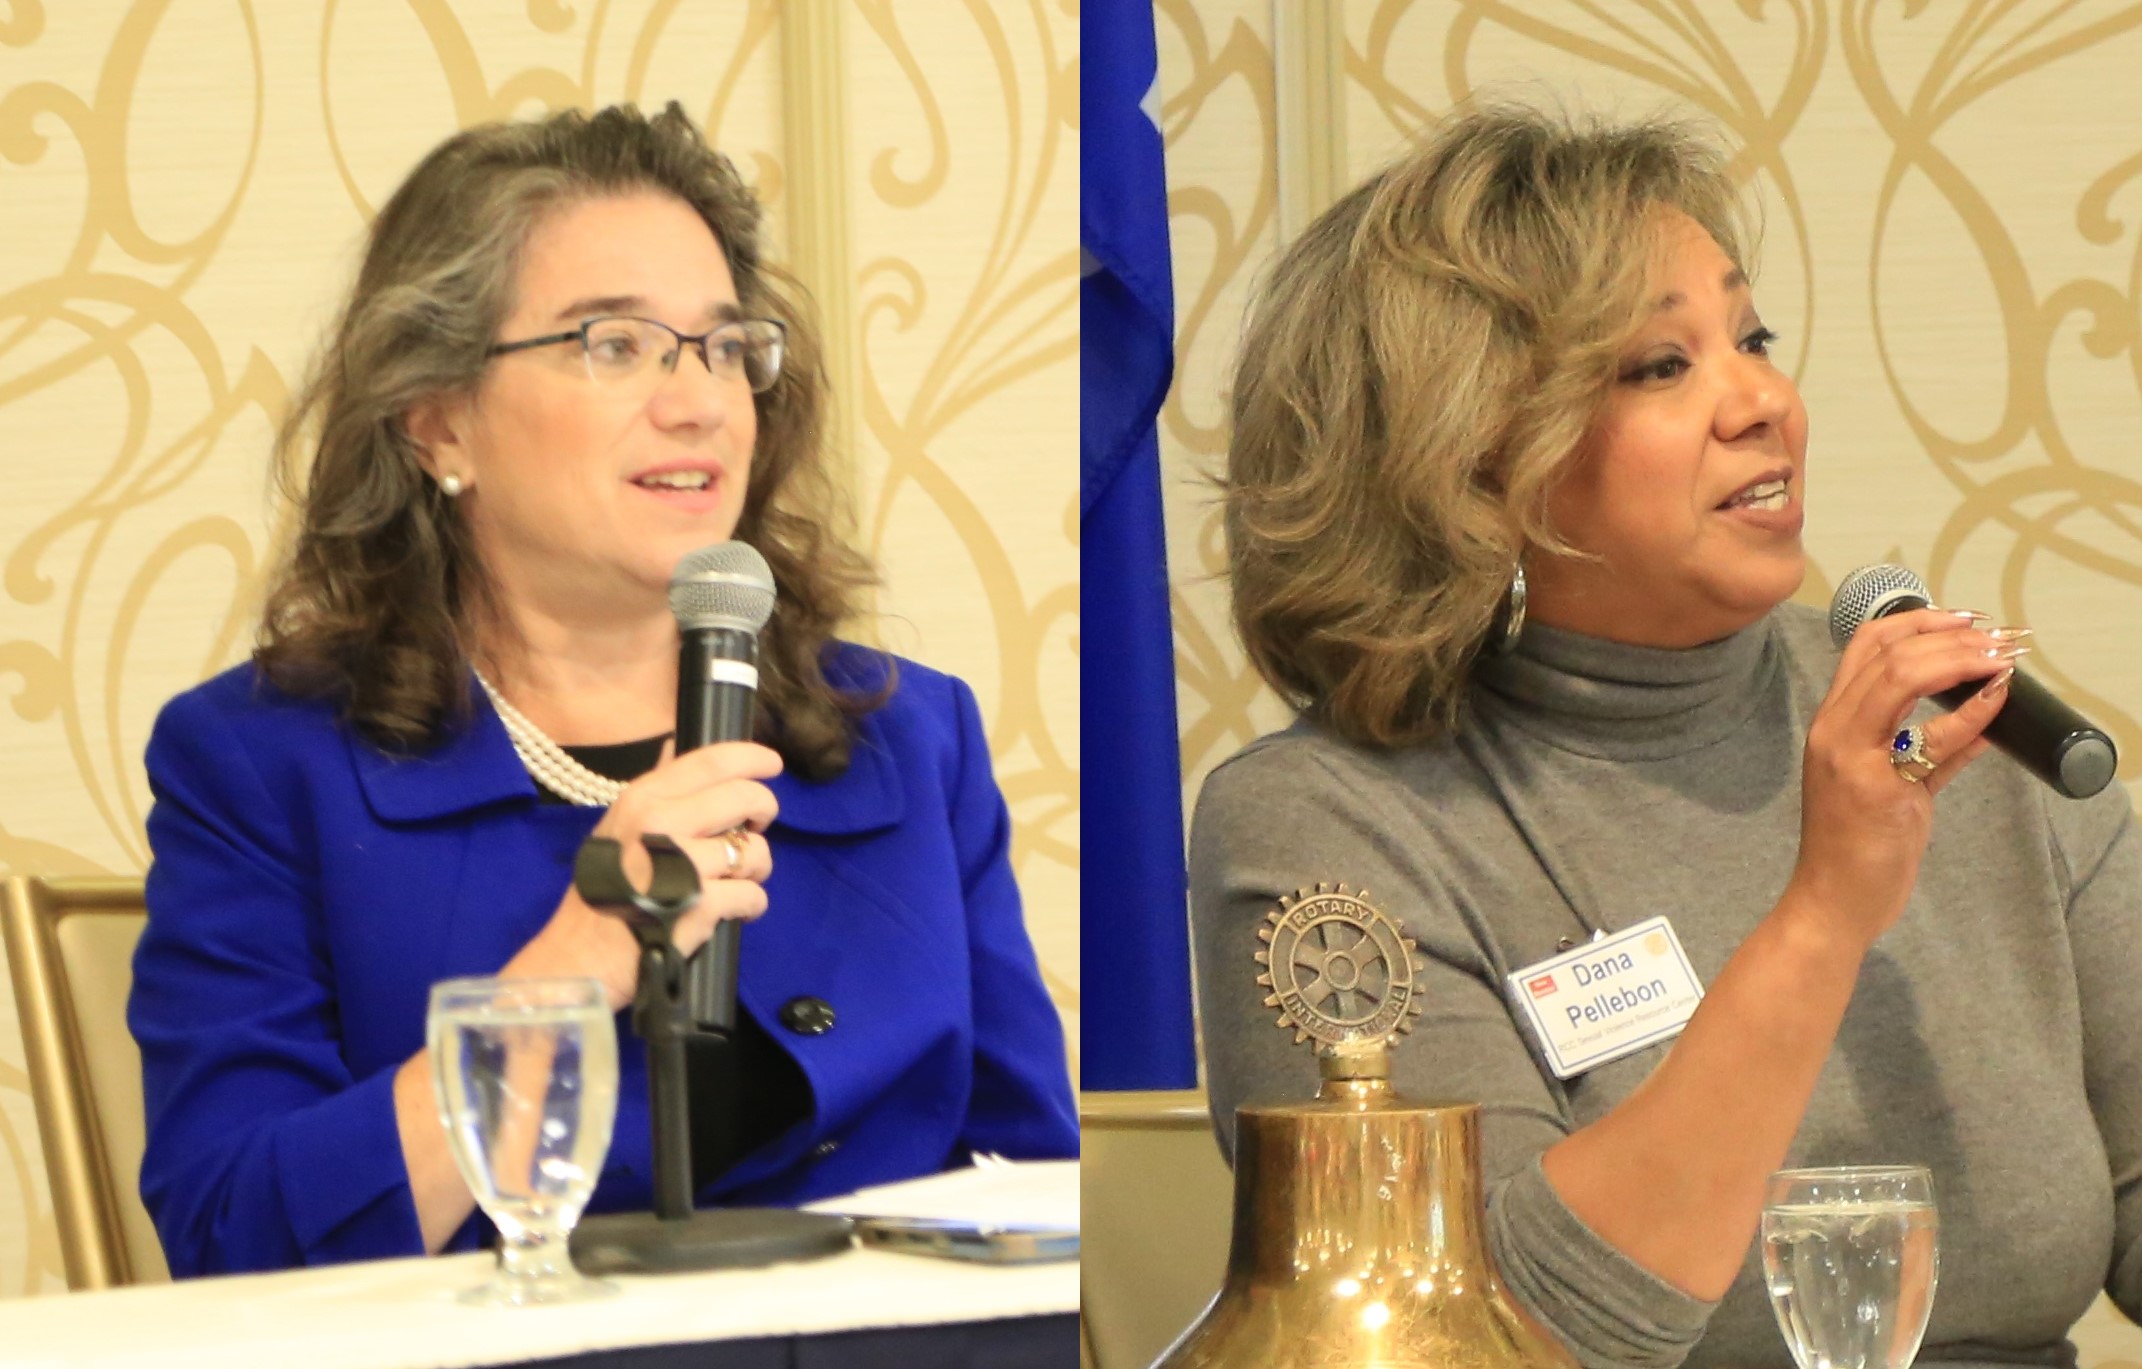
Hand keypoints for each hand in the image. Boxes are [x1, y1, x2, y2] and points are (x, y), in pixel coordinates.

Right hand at [505, 740, 781, 1008]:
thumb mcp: (617, 830)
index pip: (710, 761)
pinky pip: (753, 895)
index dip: (751, 757)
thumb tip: (683, 755)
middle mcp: (662, 822)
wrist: (580, 959)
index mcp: (643, 799)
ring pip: (755, 850)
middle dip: (764, 813)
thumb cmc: (601, 896)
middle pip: (746, 797)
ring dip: (757, 869)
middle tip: (755, 831)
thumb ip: (657, 797)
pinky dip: (752, 905)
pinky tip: (737, 911)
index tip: (772, 764)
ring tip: (740, 881)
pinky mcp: (699, 904)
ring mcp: (682, 863)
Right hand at [1786, 608, 2022, 949]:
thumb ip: (1932, 751)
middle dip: (1950, 635)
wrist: (1832, 900)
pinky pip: (1934, 738)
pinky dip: (1973, 713)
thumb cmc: (1855, 847)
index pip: (1866, 647)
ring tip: (2000, 659)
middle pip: (1887, 653)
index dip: (1917, 621)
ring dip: (1961, 659)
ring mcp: (1851, 758)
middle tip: (1995, 638)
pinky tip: (1996, 702)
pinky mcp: (1878, 789)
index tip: (1963, 620)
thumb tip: (1982, 718)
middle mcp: (1834, 732)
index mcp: (1832, 724)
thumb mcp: (1892, 786)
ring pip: (1901, 677)